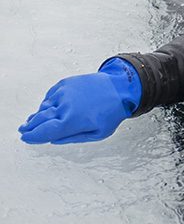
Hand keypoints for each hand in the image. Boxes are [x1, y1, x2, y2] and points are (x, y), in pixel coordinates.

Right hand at [19, 58, 141, 144]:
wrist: (120, 88)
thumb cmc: (112, 112)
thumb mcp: (98, 133)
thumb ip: (73, 138)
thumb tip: (54, 140)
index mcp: (72, 121)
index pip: (44, 132)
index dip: (33, 136)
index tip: (26, 138)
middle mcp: (64, 106)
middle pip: (39, 120)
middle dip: (30, 127)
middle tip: (24, 130)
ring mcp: (63, 93)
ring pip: (44, 107)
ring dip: (39, 115)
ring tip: (34, 121)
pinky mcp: (65, 83)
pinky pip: (51, 96)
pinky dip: (48, 103)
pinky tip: (49, 108)